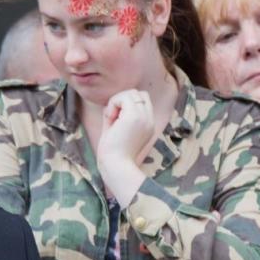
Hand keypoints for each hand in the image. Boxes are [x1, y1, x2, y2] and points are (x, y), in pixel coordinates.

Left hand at [96, 90, 157, 206]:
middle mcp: (149, 120)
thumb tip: (111, 104)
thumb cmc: (112, 155)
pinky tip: (109, 118)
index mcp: (147, 125)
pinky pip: (123, 97)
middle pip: (138, 94)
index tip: (115, 120)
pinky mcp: (135, 117)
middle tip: (112, 118)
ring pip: (131, 92)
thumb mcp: (116, 132)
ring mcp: (144, 117)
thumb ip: (116, 117)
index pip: (142, 101)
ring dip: (117, 101)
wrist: (116, 167)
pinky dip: (113, 104)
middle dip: (122, 100)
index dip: (126, 104)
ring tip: (111, 119)